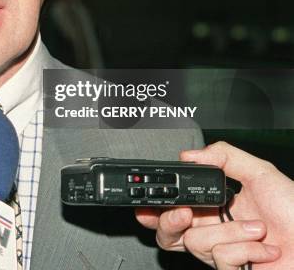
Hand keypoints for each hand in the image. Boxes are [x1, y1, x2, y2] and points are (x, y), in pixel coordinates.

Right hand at [135, 141, 293, 268]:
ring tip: (257, 229)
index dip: (156, 208)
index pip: (175, 208)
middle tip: (184, 213)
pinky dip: (246, 250)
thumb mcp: (260, 173)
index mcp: (215, 206)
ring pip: (196, 241)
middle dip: (168, 221)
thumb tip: (189, 153)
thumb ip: (225, 156)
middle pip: (169, 232)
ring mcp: (222, 254)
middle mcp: (214, 231)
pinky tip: (265, 248)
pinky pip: (221, 257)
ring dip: (230, 232)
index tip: (146, 203)